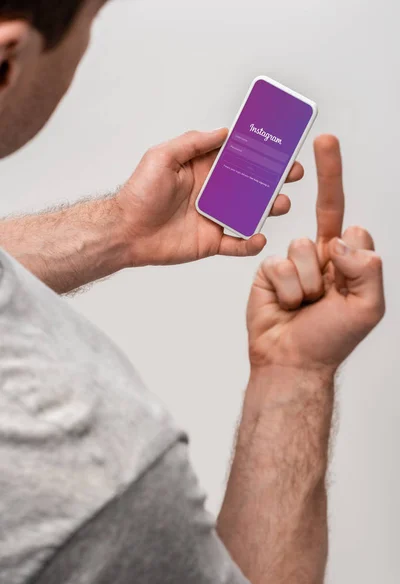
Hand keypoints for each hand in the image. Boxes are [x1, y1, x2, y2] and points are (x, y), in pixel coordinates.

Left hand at [116, 129, 303, 265]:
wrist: (126, 232)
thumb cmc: (139, 193)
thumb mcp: (162, 157)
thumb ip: (193, 143)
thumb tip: (224, 131)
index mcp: (205, 169)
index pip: (239, 157)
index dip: (261, 151)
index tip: (281, 145)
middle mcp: (214, 192)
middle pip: (253, 184)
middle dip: (275, 178)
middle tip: (292, 173)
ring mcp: (216, 218)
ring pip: (251, 213)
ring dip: (270, 208)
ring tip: (279, 204)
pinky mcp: (212, 242)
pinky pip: (238, 244)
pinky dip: (251, 243)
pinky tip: (258, 237)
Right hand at [247, 135, 384, 374]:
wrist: (291, 361)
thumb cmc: (330, 339)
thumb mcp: (367, 308)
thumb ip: (366, 269)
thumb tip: (342, 239)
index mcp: (344, 261)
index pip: (347, 219)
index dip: (336, 181)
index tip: (324, 141)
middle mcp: (318, 256)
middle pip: (325, 222)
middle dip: (329, 204)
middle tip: (326, 182)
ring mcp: (291, 262)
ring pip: (301, 248)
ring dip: (306, 284)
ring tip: (304, 305)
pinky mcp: (266, 271)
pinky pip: (278, 265)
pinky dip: (287, 290)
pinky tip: (285, 306)